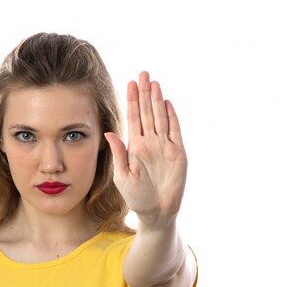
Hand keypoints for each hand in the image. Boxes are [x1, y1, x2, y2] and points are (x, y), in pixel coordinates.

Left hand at [105, 71, 186, 229]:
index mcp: (135, 146)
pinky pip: (175, 131)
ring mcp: (164, 147)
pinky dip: (172, 117)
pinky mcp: (178, 154)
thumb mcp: (123, 176)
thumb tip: (109, 133)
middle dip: (144, 93)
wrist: (157, 213)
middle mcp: (150, 143)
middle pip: (147, 112)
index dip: (132, 100)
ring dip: (157, 100)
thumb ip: (118, 154)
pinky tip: (167, 103)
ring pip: (160, 118)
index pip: (133, 118)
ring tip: (154, 82)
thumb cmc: (137, 198)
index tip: (130, 83)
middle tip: (143, 73)